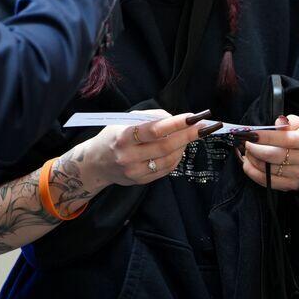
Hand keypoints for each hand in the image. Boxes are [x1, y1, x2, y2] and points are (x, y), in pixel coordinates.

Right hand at [75, 109, 215, 189]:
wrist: (95, 164)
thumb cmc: (112, 137)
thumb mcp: (124, 121)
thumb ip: (149, 118)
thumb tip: (174, 119)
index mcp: (123, 137)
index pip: (154, 130)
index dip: (176, 123)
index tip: (193, 117)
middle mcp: (128, 156)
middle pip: (165, 146)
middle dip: (187, 135)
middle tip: (203, 127)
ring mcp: (134, 171)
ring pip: (168, 159)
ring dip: (184, 146)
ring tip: (191, 136)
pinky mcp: (140, 181)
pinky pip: (165, 170)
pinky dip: (176, 158)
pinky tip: (180, 149)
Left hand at [236, 115, 298, 191]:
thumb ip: (289, 121)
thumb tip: (278, 123)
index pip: (284, 139)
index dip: (265, 136)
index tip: (251, 134)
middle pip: (272, 155)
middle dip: (254, 149)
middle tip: (246, 143)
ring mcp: (298, 174)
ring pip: (267, 169)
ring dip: (252, 160)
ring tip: (248, 152)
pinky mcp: (291, 185)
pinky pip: (267, 181)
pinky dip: (253, 173)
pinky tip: (249, 164)